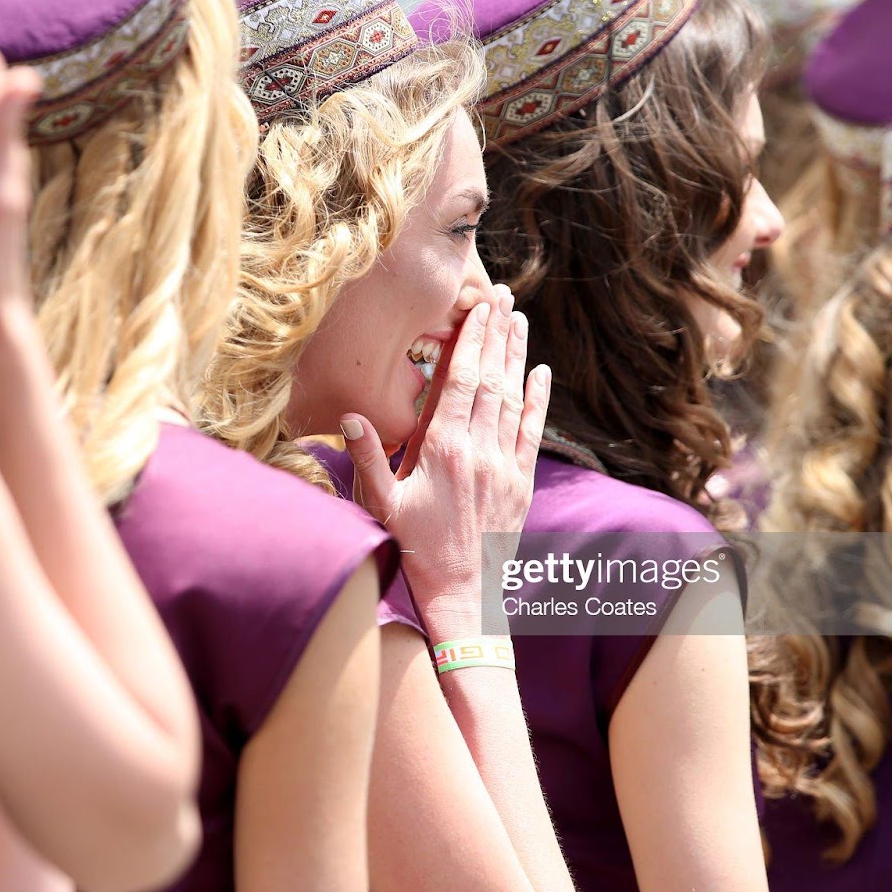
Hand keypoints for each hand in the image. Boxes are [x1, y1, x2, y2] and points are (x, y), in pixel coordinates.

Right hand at [340, 286, 550, 632]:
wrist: (462, 593)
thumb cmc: (415, 548)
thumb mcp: (382, 504)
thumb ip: (369, 457)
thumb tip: (350, 416)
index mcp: (443, 451)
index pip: (460, 383)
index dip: (471, 342)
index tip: (477, 309)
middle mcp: (479, 452)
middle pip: (491, 381)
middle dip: (496, 337)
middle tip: (502, 299)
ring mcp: (504, 466)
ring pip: (513, 399)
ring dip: (516, 357)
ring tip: (519, 321)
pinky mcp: (521, 483)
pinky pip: (532, 432)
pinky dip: (538, 399)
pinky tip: (541, 372)